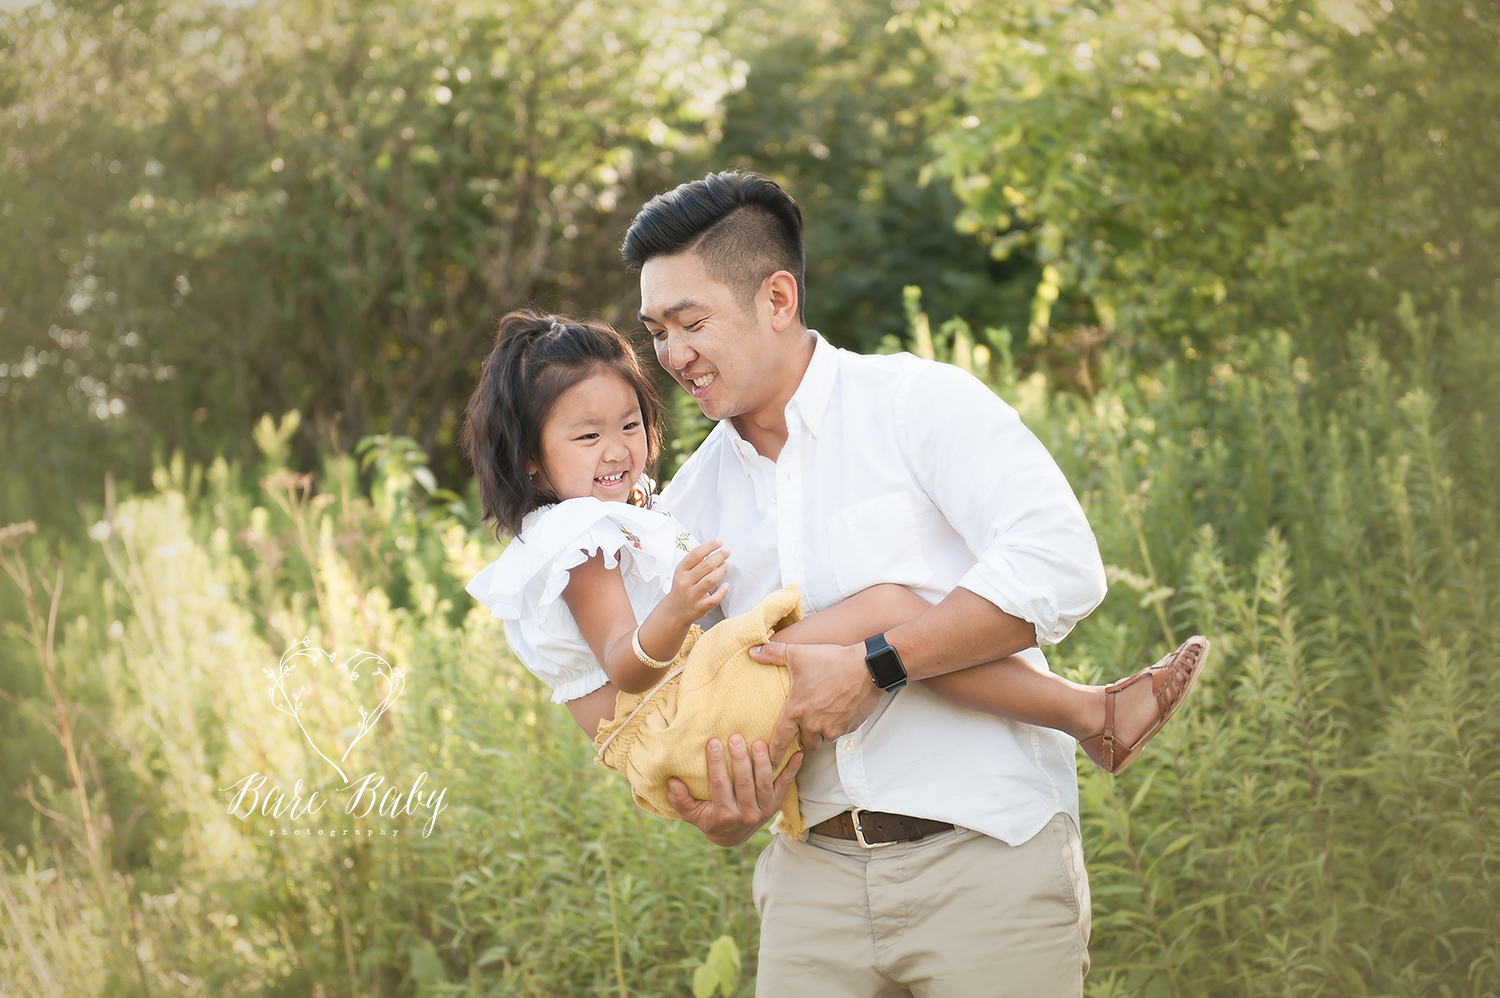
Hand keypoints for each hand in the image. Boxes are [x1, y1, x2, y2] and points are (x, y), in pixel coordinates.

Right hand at [665, 540, 729, 624]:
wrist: (675, 610)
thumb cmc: (683, 588)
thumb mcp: (683, 572)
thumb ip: (696, 562)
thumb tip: (714, 550)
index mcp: (681, 570)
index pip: (695, 554)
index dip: (709, 546)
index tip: (719, 542)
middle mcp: (685, 582)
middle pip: (705, 565)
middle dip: (719, 556)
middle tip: (727, 551)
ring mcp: (692, 595)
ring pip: (710, 580)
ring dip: (721, 570)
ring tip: (726, 565)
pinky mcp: (699, 607)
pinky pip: (714, 599)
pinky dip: (722, 591)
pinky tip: (726, 585)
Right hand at [666, 734, 802, 846]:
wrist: (732, 836)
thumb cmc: (708, 818)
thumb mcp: (691, 813)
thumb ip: (680, 800)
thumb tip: (672, 781)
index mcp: (724, 815)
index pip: (720, 785)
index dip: (717, 763)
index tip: (714, 742)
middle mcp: (746, 813)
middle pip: (744, 782)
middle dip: (740, 759)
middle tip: (736, 737)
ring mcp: (764, 809)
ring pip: (765, 783)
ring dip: (763, 762)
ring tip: (758, 742)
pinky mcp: (777, 803)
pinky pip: (786, 785)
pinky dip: (793, 770)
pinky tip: (798, 753)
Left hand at [753, 640, 881, 763]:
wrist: (866, 667)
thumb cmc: (831, 661)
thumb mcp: (798, 654)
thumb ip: (772, 654)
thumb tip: (753, 651)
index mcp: (796, 710)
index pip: (780, 740)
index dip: (774, 754)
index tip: (770, 765)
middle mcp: (813, 724)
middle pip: (805, 743)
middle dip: (805, 737)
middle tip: (807, 725)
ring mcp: (832, 728)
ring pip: (823, 738)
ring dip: (822, 731)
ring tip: (825, 714)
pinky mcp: (849, 728)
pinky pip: (840, 733)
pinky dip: (838, 725)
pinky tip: (840, 709)